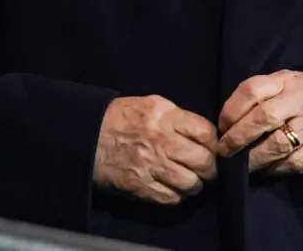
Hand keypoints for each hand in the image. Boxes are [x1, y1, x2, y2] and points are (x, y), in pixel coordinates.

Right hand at [93, 96, 218, 205]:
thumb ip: (177, 117)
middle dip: (210, 168)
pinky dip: (177, 195)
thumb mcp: (151, 105)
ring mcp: (150, 166)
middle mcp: (160, 141)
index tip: (213, 148)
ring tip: (193, 181)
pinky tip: (175, 188)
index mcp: (164, 117)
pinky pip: (171, 197)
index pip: (205, 133)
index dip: (214, 143)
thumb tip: (203, 134)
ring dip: (196, 184)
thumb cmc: (122, 118)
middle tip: (207, 169)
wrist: (88, 135)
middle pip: (203, 160)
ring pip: (190, 183)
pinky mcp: (140, 186)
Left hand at [217, 70, 302, 175]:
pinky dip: (276, 169)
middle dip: (238, 138)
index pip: (252, 90)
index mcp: (286, 81)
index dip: (231, 110)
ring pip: (278, 145)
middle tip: (224, 151)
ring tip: (242, 165)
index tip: (221, 127)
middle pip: (263, 118)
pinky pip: (295, 163)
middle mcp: (300, 100)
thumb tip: (228, 120)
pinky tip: (267, 168)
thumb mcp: (288, 80)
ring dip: (254, 159)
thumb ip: (262, 92)